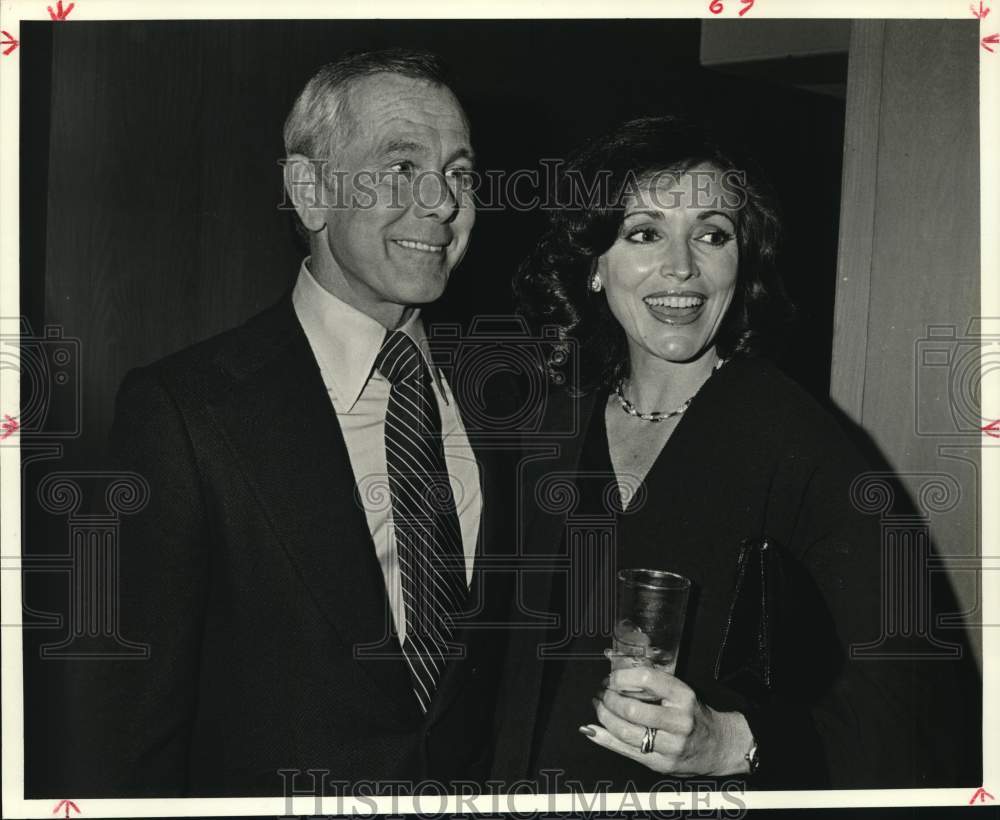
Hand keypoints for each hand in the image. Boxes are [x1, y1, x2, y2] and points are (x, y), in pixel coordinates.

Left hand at [579, 666, 751, 775]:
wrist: (719, 746)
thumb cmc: (694, 715)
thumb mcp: (680, 692)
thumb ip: (652, 686)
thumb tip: (613, 679)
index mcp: (683, 697)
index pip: (648, 679)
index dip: (622, 677)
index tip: (612, 678)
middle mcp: (678, 721)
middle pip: (632, 710)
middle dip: (609, 700)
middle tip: (603, 694)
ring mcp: (670, 746)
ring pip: (626, 733)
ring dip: (604, 718)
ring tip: (600, 708)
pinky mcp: (661, 764)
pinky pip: (626, 751)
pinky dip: (605, 739)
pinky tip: (593, 730)